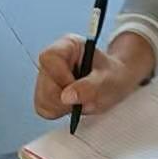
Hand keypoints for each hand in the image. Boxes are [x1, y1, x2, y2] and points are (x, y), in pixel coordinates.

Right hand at [34, 31, 154, 120]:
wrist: (116, 83)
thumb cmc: (113, 76)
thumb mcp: (108, 80)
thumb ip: (89, 87)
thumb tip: (65, 97)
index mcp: (67, 46)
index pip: (49, 58)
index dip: (60, 76)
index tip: (75, 89)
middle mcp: (53, 60)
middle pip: (43, 82)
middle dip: (62, 97)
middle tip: (82, 99)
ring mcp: (47, 77)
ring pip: (41, 98)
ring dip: (61, 107)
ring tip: (79, 101)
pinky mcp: (46, 93)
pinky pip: (43, 108)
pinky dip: (59, 112)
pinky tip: (72, 106)